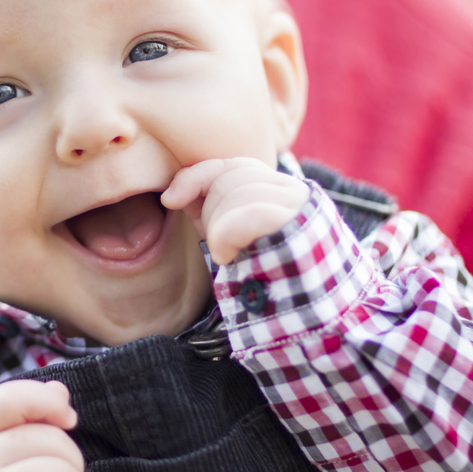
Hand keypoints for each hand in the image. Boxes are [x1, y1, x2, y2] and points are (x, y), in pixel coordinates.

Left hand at [160, 156, 309, 264]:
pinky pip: (251, 214)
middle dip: (210, 211)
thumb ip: (202, 202)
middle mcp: (296, 192)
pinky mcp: (300, 229)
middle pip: (231, 178)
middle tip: (220, 243)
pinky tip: (226, 255)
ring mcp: (302, 209)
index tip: (170, 199)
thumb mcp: (222, 229)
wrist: (287, 307)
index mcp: (279, 189)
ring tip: (228, 253)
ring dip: (218, 229)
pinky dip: (226, 235)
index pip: (234, 164)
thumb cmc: (251, 268)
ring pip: (238, 195)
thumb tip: (171, 194)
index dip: (197, 176)